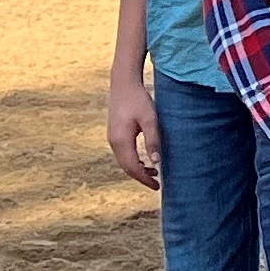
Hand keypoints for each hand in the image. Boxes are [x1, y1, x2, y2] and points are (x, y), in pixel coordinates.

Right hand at [106, 72, 162, 190]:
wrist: (123, 84)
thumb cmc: (138, 99)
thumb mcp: (150, 119)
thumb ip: (153, 140)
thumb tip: (156, 162)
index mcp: (121, 140)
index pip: (132, 167)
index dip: (144, 179)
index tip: (157, 186)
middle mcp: (113, 142)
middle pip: (126, 167)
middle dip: (140, 177)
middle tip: (157, 183)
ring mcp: (112, 138)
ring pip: (124, 161)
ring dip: (137, 169)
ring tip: (154, 172)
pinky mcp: (115, 133)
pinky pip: (123, 153)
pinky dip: (133, 160)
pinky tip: (145, 160)